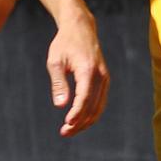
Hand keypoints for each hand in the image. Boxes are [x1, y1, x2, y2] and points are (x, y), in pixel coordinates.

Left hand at [46, 9, 108, 136]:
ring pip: (99, 107)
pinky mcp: (104, 79)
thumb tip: (60, 105)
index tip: (67, 124)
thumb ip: (58, 83)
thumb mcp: (55, 61)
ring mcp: (105, 77)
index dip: (76, 114)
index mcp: (87, 69)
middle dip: (79, 122)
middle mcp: (100, 74)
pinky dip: (91, 113)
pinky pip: (100, 101)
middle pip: (93, 106)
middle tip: (64, 132)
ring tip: (69, 129)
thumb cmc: (64, 43)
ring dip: (85, 121)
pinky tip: (79, 120)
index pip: (84, 98)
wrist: (80, 28)